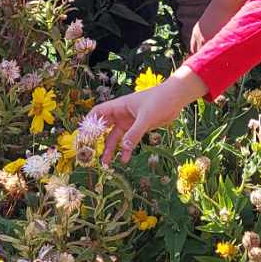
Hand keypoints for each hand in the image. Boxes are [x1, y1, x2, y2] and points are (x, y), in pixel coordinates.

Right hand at [87, 69, 207, 164]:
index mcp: (119, 106)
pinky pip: (128, 140)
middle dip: (97, 141)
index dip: (89, 123)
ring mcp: (130, 122)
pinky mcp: (139, 128)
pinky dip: (125, 149)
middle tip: (91, 154)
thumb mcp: (147, 117)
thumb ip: (135, 133)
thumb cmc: (160, 100)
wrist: (176, 98)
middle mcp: (121, 114)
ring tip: (106, 163)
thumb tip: (123, 148)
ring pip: (115, 137)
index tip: (83, 137)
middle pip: (104, 128)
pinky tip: (125, 159)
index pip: (98, 113)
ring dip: (110, 149)